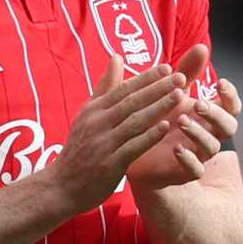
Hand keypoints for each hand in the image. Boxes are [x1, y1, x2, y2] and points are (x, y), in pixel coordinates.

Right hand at [44, 55, 186, 211]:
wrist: (61, 186)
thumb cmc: (79, 149)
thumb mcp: (87, 115)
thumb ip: (105, 88)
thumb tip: (117, 57)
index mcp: (93, 110)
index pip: (123, 89)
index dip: (146, 78)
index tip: (167, 67)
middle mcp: (97, 123)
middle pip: (132, 101)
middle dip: (158, 88)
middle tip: (180, 77)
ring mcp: (103, 143)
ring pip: (135, 121)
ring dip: (159, 107)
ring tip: (179, 96)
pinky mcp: (109, 164)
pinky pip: (132, 147)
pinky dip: (149, 136)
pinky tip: (166, 127)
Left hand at [127, 45, 241, 189]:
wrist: (131, 147)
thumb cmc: (156, 115)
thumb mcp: (169, 90)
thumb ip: (186, 71)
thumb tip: (202, 46)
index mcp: (208, 114)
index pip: (232, 106)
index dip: (231, 96)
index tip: (219, 83)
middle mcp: (208, 133)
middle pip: (229, 126)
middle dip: (217, 114)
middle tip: (199, 103)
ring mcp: (198, 153)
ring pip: (212, 147)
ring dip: (199, 132)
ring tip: (180, 120)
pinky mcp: (184, 171)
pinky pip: (196, 170)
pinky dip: (189, 159)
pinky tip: (176, 147)